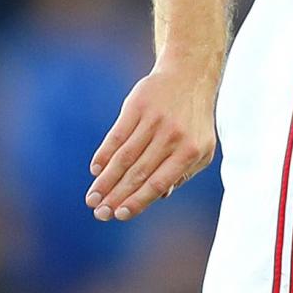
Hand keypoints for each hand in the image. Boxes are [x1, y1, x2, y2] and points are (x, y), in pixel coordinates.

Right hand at [85, 59, 218, 220]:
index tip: (119, 215)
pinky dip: (104, 154)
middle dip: (116, 196)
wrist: (189, 77)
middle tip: (98, 213)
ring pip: (124, 157)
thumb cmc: (193, 122)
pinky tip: (96, 170)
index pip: (159, 182)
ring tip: (92, 198)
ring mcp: (154, 121)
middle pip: (138, 173)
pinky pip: (117, 136)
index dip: (138, 200)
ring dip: (106, 180)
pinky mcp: (137, 107)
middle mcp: (173, 137)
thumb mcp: (199, 149)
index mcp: (190, 152)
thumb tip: (158, 196)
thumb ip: (182, 173)